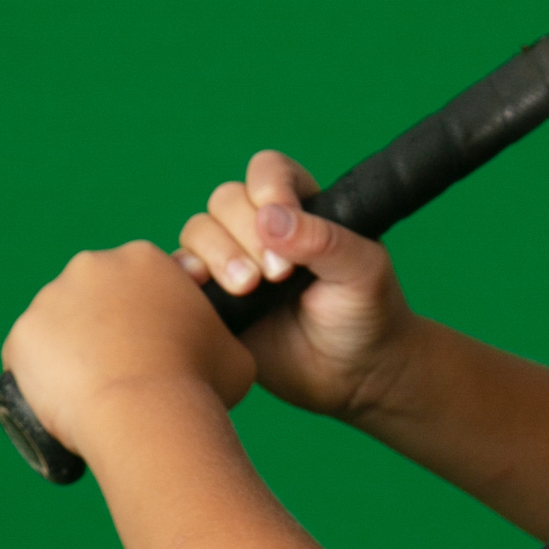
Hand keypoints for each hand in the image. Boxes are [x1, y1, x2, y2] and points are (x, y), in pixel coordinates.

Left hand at [3, 241, 255, 456]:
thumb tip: (215, 345)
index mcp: (144, 259)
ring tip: (95, 392)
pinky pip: (30, 357)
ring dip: (71, 351)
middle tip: (123, 371)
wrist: (147, 413)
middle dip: (103, 328)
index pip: (139, 282)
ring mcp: (51, 298)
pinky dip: (42, 377)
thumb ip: (218, 335)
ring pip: (59, 326)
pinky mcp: (23, 335)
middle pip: (93, 296)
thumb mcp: (233, 350)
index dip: (146, 316)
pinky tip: (64, 401)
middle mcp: (92, 266)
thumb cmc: (199, 383)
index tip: (154, 347)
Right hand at [176, 150, 414, 417]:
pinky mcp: (213, 298)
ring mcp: (233, 260)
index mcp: (301, 206)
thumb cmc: (368, 314)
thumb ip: (323, 240)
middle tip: (277, 275)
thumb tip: (269, 217)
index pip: (269, 171)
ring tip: (247, 288)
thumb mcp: (363, 271)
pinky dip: (185, 275)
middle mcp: (261, 227)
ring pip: (198, 231)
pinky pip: (180, 272)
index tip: (283, 222)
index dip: (269, 189)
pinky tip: (202, 290)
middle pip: (226, 200)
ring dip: (216, 254)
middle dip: (244, 233)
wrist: (354, 376)